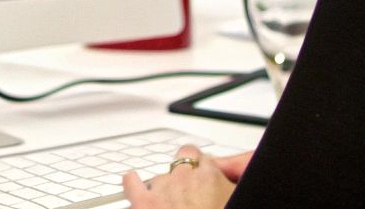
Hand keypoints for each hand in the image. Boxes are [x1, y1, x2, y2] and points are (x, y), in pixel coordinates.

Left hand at [120, 144, 236, 208]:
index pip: (203, 159)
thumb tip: (224, 183)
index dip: (202, 171)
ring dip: (162, 189)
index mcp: (210, 177)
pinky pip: (131, 182)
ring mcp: (162, 188)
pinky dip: (132, 183)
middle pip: (180, 166)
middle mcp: (184, 177)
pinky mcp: (143, 202)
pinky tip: (134, 185)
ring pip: (158, 177)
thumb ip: (225, 187)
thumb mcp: (233, 198)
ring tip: (167, 203)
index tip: (202, 179)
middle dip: (184, 181)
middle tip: (188, 198)